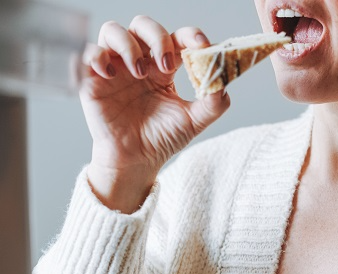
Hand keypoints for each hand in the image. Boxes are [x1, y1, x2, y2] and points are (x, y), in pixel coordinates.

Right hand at [81, 16, 229, 212]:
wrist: (137, 161)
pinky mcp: (93, 79)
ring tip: (140, 73)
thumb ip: (214, 102)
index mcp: (164, 67)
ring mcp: (115, 68)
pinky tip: (110, 74)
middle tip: (167, 65)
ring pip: (113, 31)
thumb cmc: (163, 138)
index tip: (201, 45)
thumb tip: (224, 81)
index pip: (177, 38)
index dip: (190, 35)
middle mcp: (139, 62)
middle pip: (144, 25)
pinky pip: (89, 53)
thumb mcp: (194, 121)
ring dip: (129, 45)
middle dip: (158, 37)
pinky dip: (98, 56)